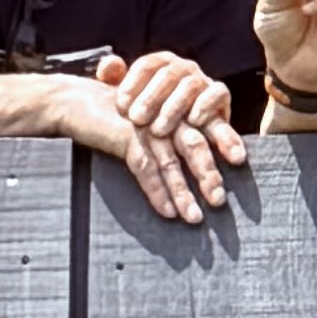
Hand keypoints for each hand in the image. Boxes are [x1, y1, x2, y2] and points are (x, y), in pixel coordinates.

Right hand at [76, 52, 246, 215]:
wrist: (75, 100)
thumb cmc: (113, 113)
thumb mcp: (145, 120)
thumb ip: (167, 133)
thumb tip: (192, 161)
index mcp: (174, 109)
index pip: (206, 124)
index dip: (225, 139)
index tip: (241, 160)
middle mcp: (164, 115)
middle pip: (194, 145)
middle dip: (208, 174)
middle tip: (220, 199)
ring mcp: (145, 125)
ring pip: (171, 162)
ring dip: (184, 192)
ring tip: (195, 216)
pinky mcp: (125, 136)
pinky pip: (145, 169)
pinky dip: (157, 192)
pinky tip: (168, 212)